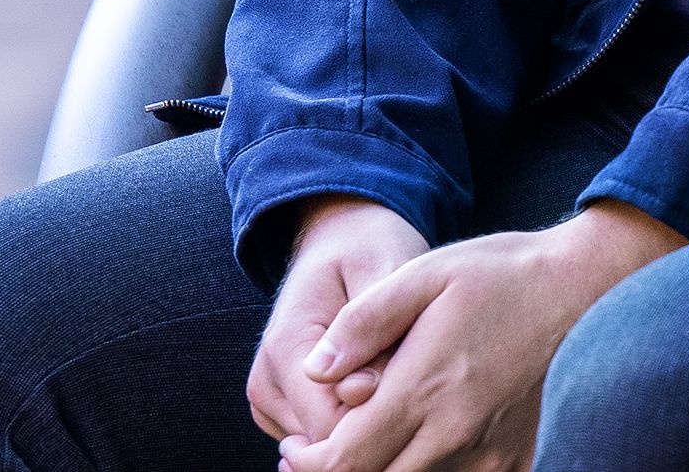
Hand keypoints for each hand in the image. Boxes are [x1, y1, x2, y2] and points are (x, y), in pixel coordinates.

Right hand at [253, 197, 429, 444]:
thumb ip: (374, 332)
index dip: (383, 418)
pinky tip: (380, 387)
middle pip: (327, 443)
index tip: (421, 388)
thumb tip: (363, 394)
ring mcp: (269, 401)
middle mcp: (267, 381)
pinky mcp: (280, 412)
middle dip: (376, 424)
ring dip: (366, 424)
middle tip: (417, 380)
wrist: (340, 241)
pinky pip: (324, 440)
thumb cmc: (369, 254)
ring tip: (397, 376)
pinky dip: (355, 423)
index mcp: (286, 347)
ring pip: (326, 448)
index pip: (330, 426)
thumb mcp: (382, 273)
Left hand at [278, 200, 684, 471]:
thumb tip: (315, 371)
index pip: (344, 463)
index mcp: (424, 390)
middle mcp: (456, 435)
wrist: (590, 286)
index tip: (296, 450)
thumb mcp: (424, 275)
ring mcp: (493, 455)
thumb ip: (363, 325)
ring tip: (367, 445)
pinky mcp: (520, 460)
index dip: (309, 465)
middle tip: (321, 452)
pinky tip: (422, 446)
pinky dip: (432, 471)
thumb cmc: (503, 274)